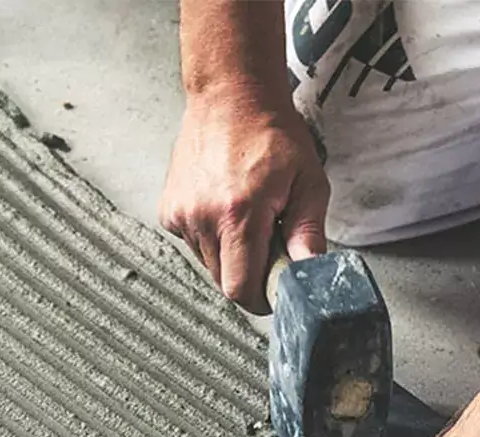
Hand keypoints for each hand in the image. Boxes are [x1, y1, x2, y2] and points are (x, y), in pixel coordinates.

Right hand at [159, 96, 329, 313]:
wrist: (230, 96)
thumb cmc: (270, 132)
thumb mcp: (308, 181)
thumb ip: (310, 233)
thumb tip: (311, 272)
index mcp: (239, 213)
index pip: (240, 288)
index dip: (261, 297)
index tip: (275, 288)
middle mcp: (203, 217)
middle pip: (223, 281)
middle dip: (249, 273)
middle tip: (269, 240)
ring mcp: (181, 215)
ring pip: (208, 264)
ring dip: (230, 254)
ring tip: (246, 216)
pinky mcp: (169, 211)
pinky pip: (193, 244)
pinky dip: (211, 237)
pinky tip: (224, 206)